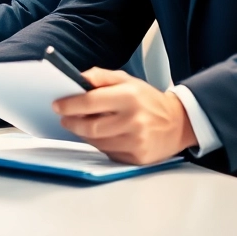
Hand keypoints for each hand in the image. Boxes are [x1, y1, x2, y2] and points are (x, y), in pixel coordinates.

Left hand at [52, 68, 197, 164]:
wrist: (178, 123)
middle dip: (71, 122)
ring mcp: (136, 142)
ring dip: (83, 133)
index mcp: (129, 97)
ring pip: (96, 142)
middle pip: (90, 127)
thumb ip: (101, 77)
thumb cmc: (148, 100)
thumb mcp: (127, 80)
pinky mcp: (137, 158)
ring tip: (80, 124)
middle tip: (64, 117)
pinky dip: (99, 143)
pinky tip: (100, 135)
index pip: (90, 102)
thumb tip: (78, 79)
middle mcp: (133, 121)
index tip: (58, 104)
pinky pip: (107, 152)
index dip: (70, 104)